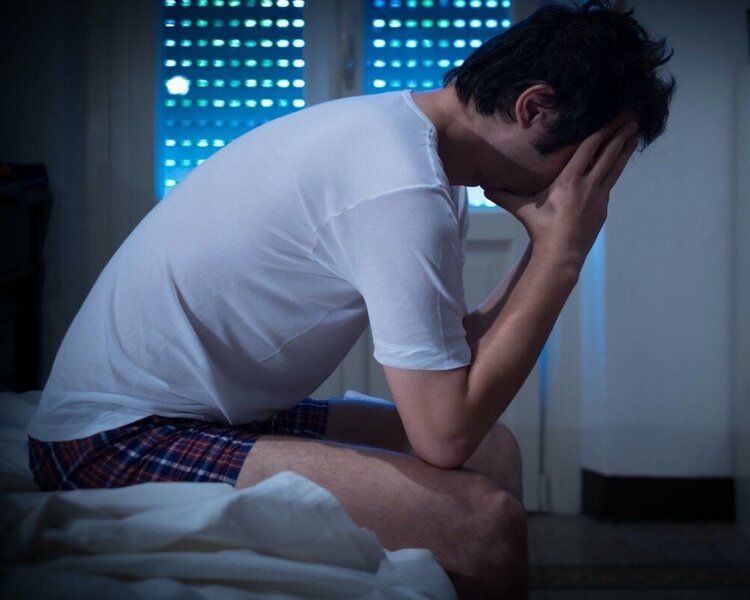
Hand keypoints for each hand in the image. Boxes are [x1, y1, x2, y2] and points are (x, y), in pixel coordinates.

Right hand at [484, 115, 638, 267]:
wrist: (562, 253)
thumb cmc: (541, 229)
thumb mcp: (522, 210)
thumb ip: (505, 196)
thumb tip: (483, 189)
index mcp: (569, 180)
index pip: (588, 149)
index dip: (602, 131)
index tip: (612, 117)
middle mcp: (587, 184)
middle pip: (608, 153)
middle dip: (620, 134)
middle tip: (632, 117)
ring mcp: (598, 196)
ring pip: (615, 167)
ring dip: (625, 148)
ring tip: (635, 133)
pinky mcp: (603, 207)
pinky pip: (611, 182)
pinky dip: (616, 168)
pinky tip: (619, 161)